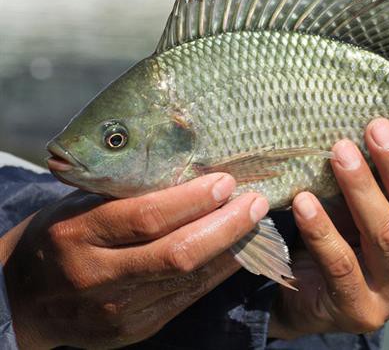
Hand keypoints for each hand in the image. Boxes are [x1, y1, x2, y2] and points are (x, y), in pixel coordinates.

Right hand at [0, 173, 268, 348]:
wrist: (26, 298)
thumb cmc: (62, 235)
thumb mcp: (81, 205)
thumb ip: (127, 192)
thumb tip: (192, 167)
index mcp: (78, 234)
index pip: (146, 217)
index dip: (193, 200)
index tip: (226, 182)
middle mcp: (96, 275)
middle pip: (177, 254)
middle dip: (225, 227)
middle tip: (255, 203)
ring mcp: (116, 309)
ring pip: (189, 279)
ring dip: (230, 250)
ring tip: (255, 223)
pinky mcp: (134, 329)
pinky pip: (187, 298)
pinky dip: (217, 273)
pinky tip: (236, 252)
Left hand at [269, 118, 388, 337]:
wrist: (310, 298)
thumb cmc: (346, 239)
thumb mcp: (371, 207)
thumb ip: (385, 182)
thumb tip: (382, 128)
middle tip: (376, 129)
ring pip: (386, 236)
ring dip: (362, 190)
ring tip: (340, 153)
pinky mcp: (360, 311)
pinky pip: (341, 265)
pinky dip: (322, 229)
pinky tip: (304, 201)